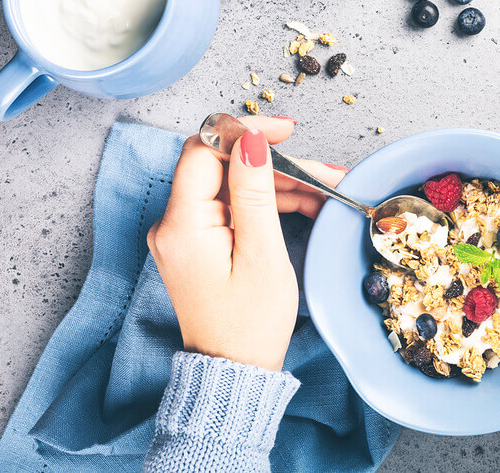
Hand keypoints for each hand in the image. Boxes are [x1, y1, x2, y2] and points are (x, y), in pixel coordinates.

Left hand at [147, 116, 346, 370]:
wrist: (237, 369)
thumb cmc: (249, 324)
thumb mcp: (262, 254)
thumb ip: (254, 192)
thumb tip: (250, 140)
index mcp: (182, 225)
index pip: (203, 151)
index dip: (244, 132)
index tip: (286, 131)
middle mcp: (175, 224)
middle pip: (223, 166)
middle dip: (274, 161)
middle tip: (320, 169)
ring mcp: (187, 232)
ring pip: (234, 185)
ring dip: (280, 183)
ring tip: (325, 188)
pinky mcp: (202, 241)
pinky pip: (235, 206)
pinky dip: (269, 202)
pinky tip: (306, 205)